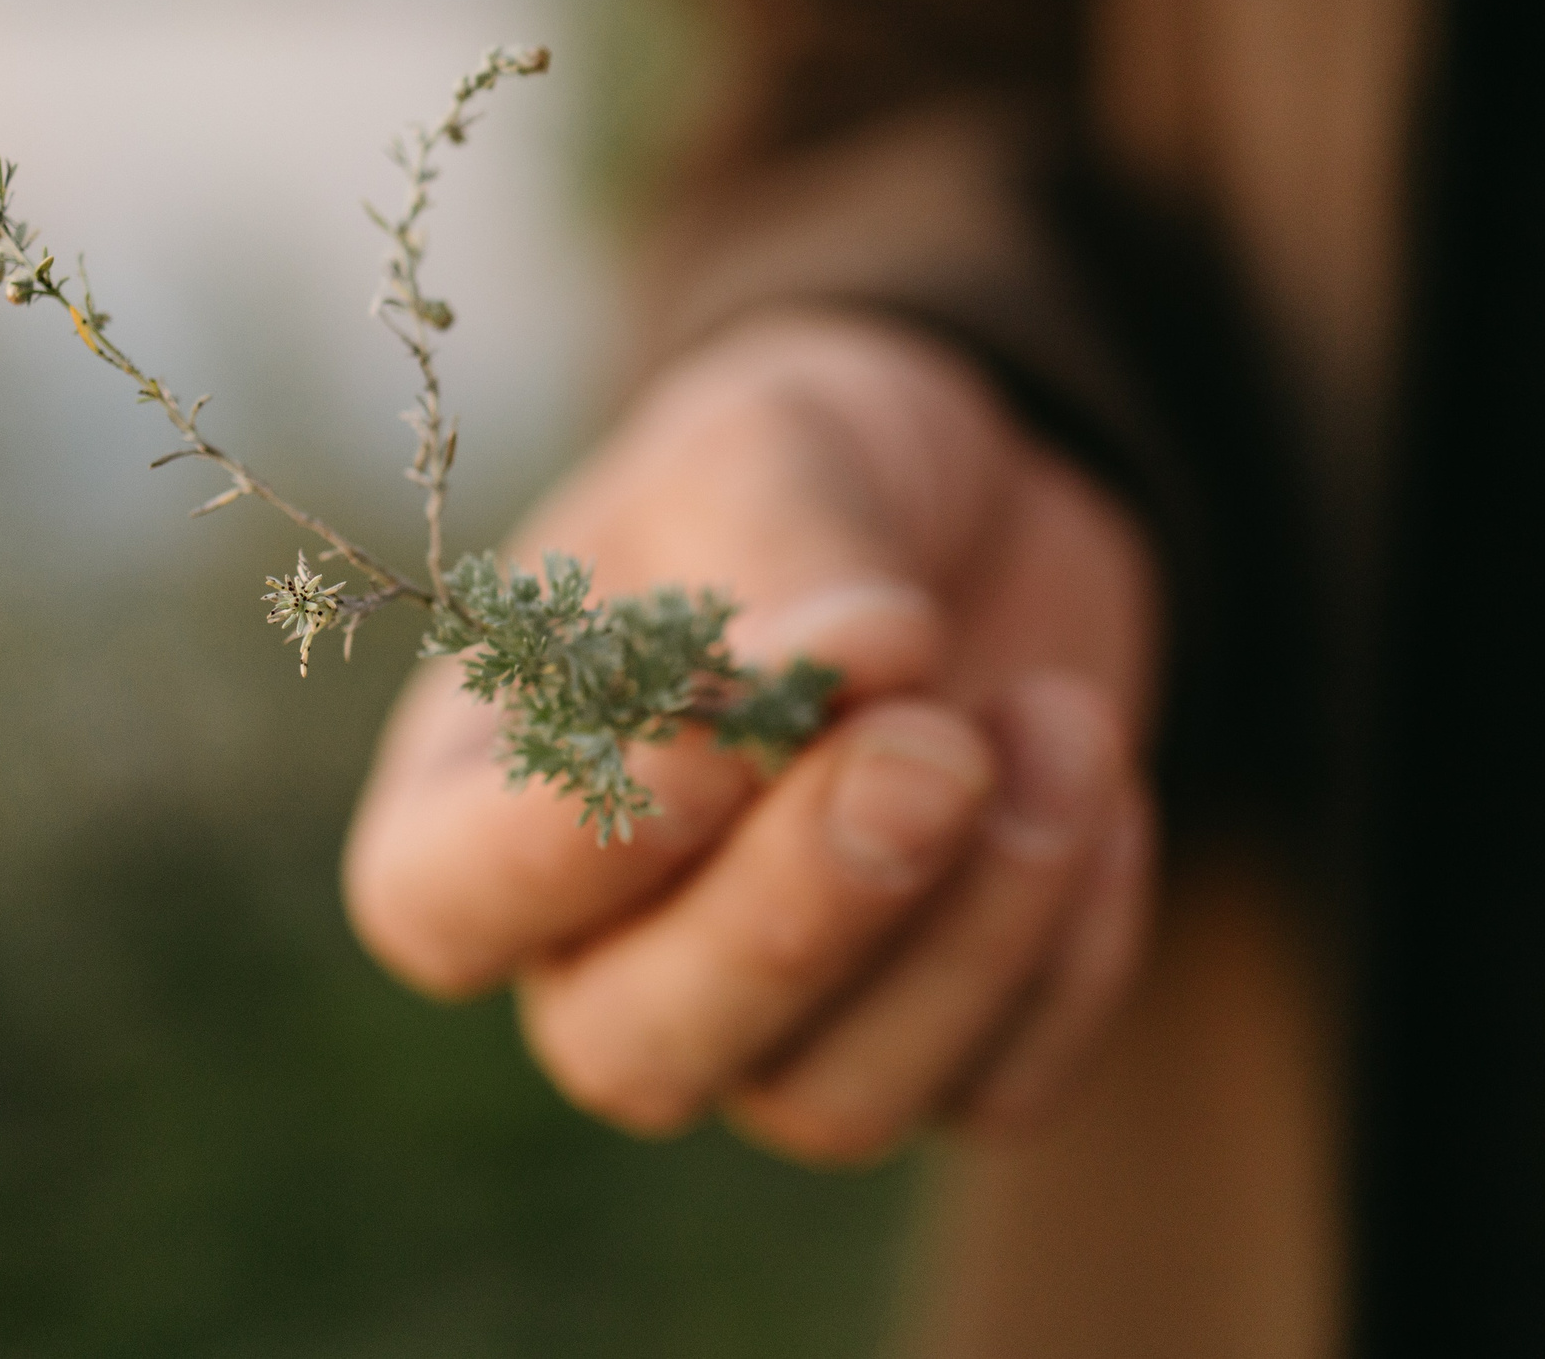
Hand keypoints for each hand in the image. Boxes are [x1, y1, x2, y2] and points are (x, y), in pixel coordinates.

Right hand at [342, 314, 1159, 1162]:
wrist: (986, 500)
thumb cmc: (819, 466)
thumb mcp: (778, 441)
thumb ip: (785, 546)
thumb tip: (861, 657)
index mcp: (482, 777)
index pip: (442, 901)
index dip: (559, 850)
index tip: (720, 728)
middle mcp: (601, 937)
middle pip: (634, 1051)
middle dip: (796, 918)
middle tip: (936, 753)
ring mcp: (772, 1014)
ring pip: (829, 1102)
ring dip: (972, 932)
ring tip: (1063, 722)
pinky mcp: (937, 1043)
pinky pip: (994, 1092)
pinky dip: (1074, 957)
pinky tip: (1103, 789)